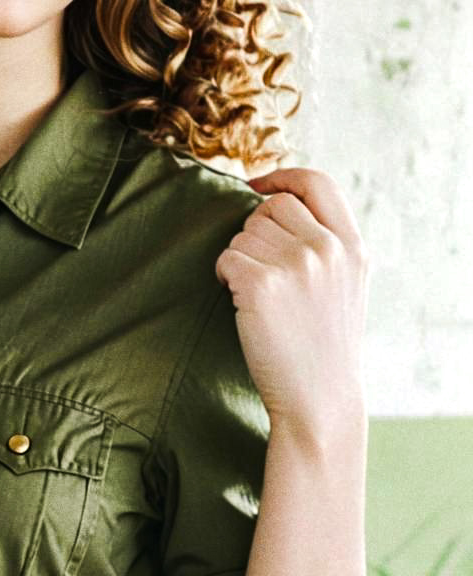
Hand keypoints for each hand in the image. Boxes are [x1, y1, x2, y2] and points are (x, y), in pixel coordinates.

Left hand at [215, 167, 370, 443]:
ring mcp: (296, 264)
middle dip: (256, 231)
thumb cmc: (323, 342)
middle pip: (270, 207)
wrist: (318, 399)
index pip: (317, 183)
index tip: (257, 184)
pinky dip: (223, 275)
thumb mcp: (346, 283)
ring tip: (261, 295)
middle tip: (263, 270)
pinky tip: (240, 300)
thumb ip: (326, 242)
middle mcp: (327, 248)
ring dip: (240, 257)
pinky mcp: (260, 283)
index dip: (282, 176)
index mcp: (353, 246)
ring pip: (243, 233)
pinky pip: (225, 257)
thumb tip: (276, 199)